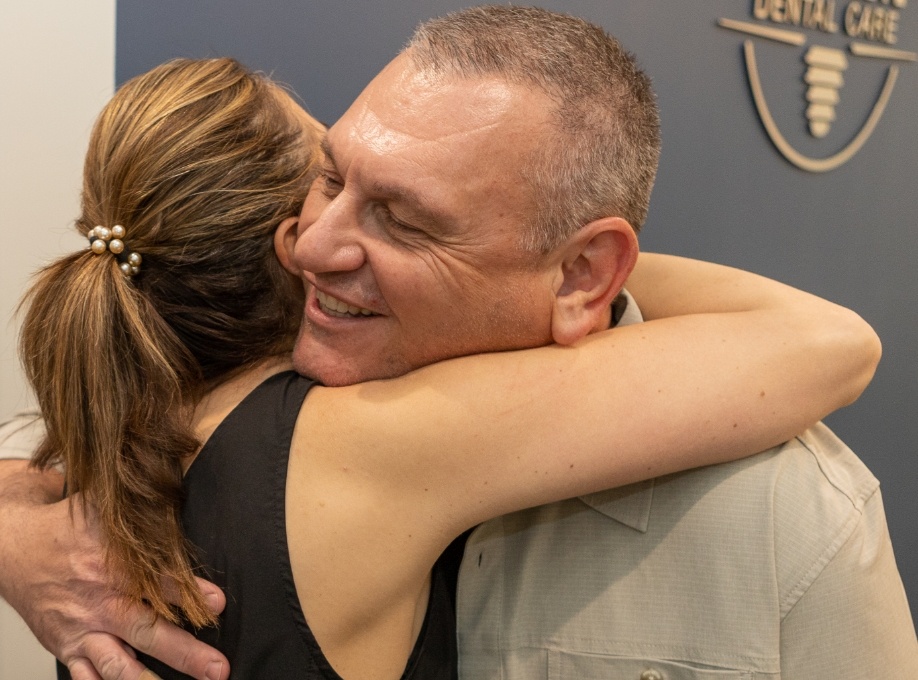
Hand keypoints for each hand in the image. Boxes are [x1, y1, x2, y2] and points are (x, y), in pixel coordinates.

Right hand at [0, 464, 228, 679]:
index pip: (158, 580)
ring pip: (118, 664)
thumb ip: (146, 513)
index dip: (190, 592)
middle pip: (145, 630)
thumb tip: (182, 493)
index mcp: (112, 563)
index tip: (217, 603)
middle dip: (184, 652)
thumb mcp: (105, 511)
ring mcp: (81, 628)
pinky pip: (88, 676)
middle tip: (217, 668)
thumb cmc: (67, 527)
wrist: (14, 547)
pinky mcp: (67, 646)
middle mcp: (98, 600)